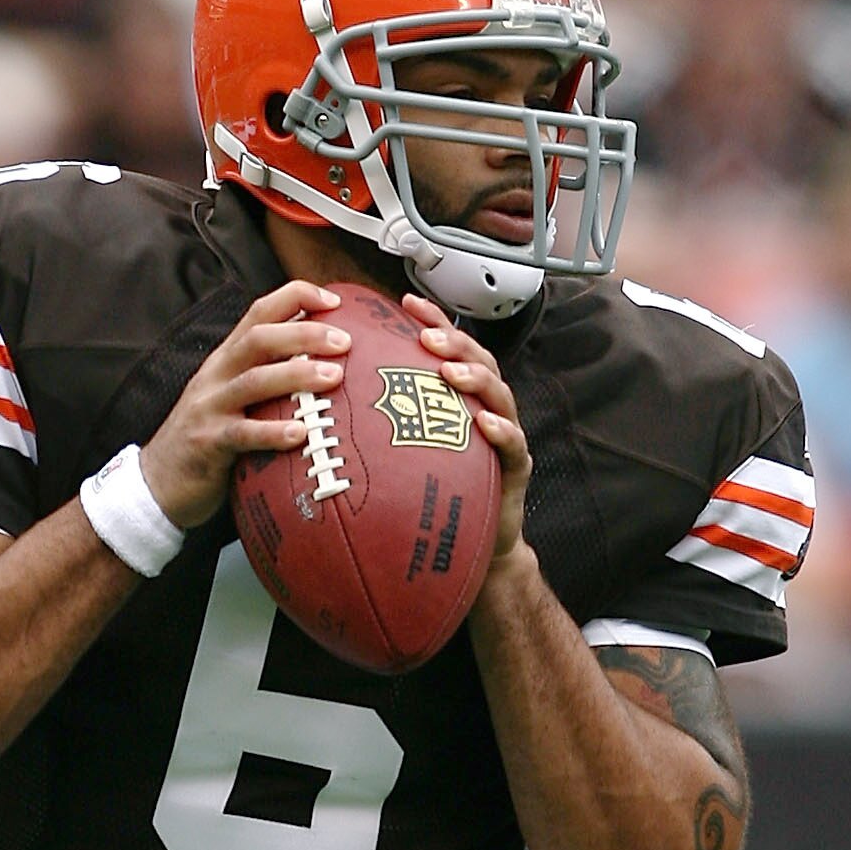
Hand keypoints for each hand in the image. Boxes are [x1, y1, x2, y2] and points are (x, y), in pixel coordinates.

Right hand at [139, 282, 349, 529]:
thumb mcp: (233, 398)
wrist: (157, 481)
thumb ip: (265, 379)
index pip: (259, 312)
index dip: (295, 297)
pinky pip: (243, 434)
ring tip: (334, 378)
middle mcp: (217, 375)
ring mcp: (210, 407)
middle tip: (344, 342)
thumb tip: (320, 367)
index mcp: (226, 358)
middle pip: (260, 338)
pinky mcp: (208, 443)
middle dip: (304, 334)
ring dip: (297, 375)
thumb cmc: (208, 439)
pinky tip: (301, 434)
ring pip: (254, 380)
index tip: (334, 301)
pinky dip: (273, 432)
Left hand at [403, 293, 530, 565]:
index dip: (433, 322)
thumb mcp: (409, 453)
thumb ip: (387, 424)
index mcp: (463, 400)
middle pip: (479, 362)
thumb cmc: (438, 494)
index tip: (405, 303)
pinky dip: (501, 432)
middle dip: (454, 344)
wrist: (476, 546)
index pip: (451, 350)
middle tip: (425, 337)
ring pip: (500, 395)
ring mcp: (506, 435)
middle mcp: (488, 409)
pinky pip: (514, 444)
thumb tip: (333, 405)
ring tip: (449, 373)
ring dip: (475, 379)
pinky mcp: (517, 467)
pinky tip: (484, 425)